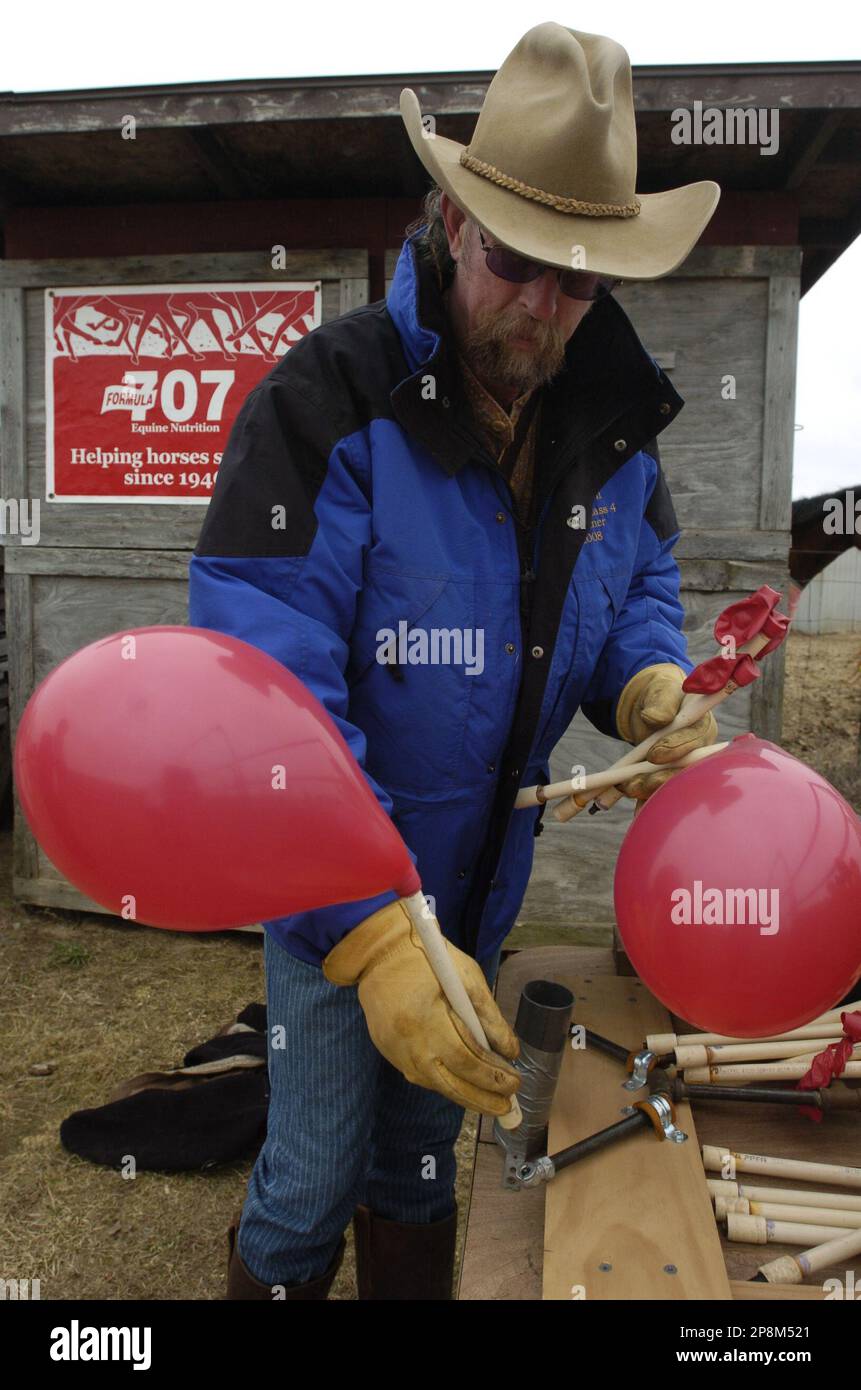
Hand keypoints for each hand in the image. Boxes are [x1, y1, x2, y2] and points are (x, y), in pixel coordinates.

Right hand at [322, 901, 520, 1114]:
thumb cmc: (428, 959)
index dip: (493, 1076)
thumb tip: (510, 1051)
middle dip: (482, 1098)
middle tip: (506, 1107)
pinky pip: (420, 1076)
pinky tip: (462, 1085)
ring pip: (434, 1085)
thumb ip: (489, 1016)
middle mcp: (408, 1043)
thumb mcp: (467, 977)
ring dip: (464, 1096)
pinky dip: (443, 1083)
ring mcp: (394, 1051)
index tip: (515, 1082)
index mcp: (428, 1019)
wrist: (377, 953)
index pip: (466, 1060)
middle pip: (450, 1083)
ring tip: (490, 1103)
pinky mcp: (387, 1052)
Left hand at [614, 662, 717, 801]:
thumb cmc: (660, 694)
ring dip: (649, 791)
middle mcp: (698, 750)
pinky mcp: (667, 777)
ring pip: (670, 783)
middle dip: (659, 778)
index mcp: (701, 725)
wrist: (651, 703)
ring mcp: (683, 767)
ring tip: (626, 790)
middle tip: (633, 783)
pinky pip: (660, 793)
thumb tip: (655, 717)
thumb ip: (660, 703)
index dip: (677, 748)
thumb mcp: (660, 691)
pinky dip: (647, 804)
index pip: (695, 740)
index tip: (654, 755)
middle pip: (684, 769)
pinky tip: (638, 814)